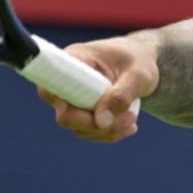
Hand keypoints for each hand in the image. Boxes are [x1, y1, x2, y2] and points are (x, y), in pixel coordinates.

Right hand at [37, 33, 159, 142]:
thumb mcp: (139, 75)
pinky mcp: (83, 112)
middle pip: (65, 114)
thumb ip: (122, 95)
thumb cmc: (139, 60)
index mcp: (76, 59)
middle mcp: (68, 80)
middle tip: (129, 118)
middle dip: (96, 124)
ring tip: (132, 118)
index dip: (58, 101)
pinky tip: (128, 126)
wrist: (142, 61)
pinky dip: (109, 133)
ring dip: (107, 131)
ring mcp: (74, 98)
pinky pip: (89, 131)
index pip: (50, 82)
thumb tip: (100, 122)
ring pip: (79, 128)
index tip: (85, 111)